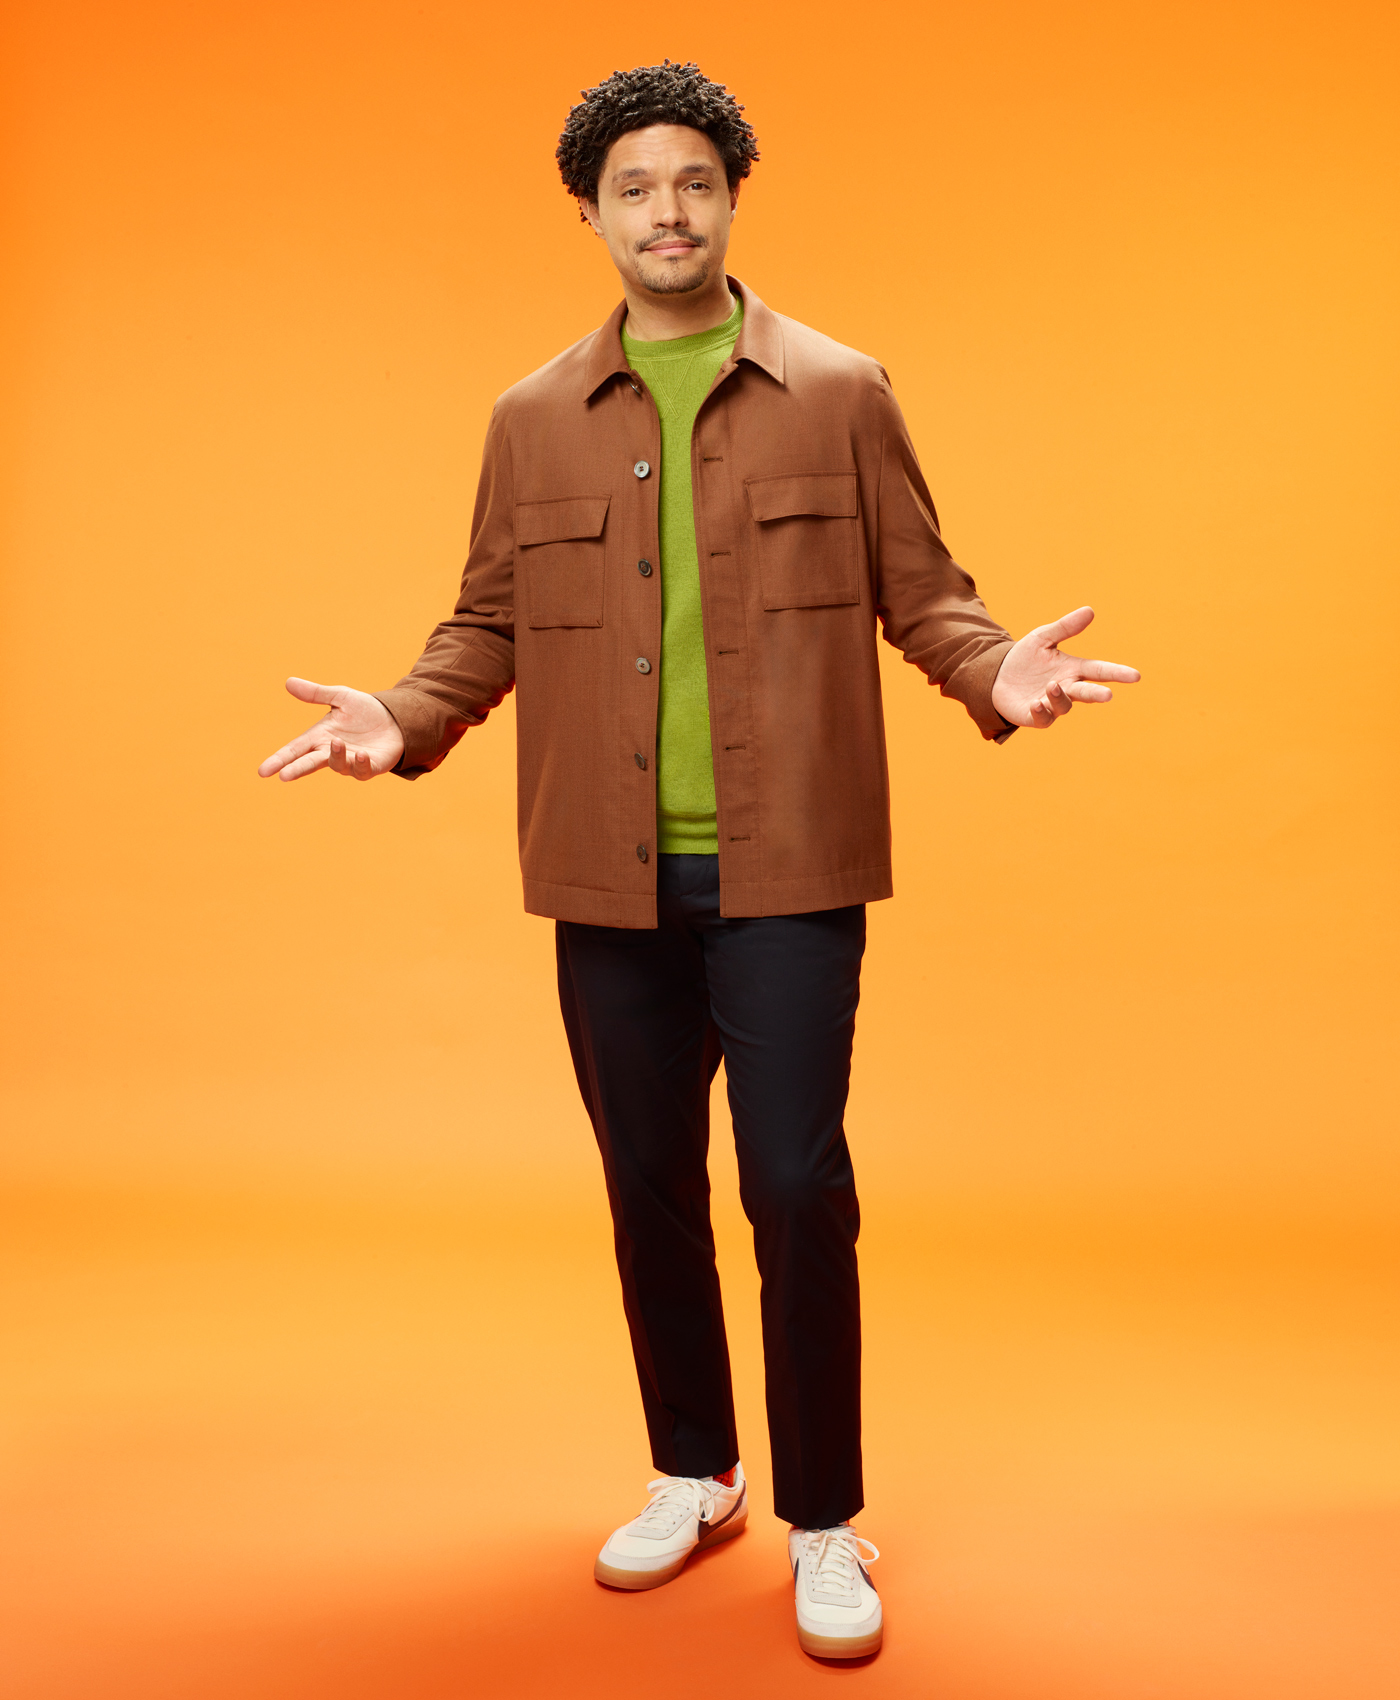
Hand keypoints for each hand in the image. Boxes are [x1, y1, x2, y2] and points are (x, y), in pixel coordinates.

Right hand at [257, 677, 404, 780]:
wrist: (396, 719)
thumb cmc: (365, 711)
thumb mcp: (341, 697)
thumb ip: (316, 694)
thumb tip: (288, 682)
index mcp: (320, 737)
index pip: (295, 750)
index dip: (279, 760)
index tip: (263, 771)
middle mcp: (331, 752)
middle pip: (309, 763)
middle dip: (296, 769)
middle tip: (284, 775)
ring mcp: (350, 762)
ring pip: (337, 765)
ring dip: (335, 756)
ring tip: (336, 743)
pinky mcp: (370, 767)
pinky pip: (362, 770)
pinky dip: (360, 763)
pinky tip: (360, 754)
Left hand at [990, 606, 1139, 729]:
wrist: (997, 676)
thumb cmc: (1025, 658)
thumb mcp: (1043, 638)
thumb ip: (1065, 628)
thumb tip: (1090, 610)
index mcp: (1073, 669)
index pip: (1099, 670)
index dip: (1117, 673)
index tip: (1135, 676)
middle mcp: (1066, 688)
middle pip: (1086, 693)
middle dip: (1097, 694)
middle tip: (1108, 695)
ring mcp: (1052, 704)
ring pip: (1064, 705)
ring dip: (1060, 696)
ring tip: (1051, 686)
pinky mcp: (1036, 716)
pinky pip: (1043, 718)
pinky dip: (1041, 711)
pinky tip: (1036, 702)